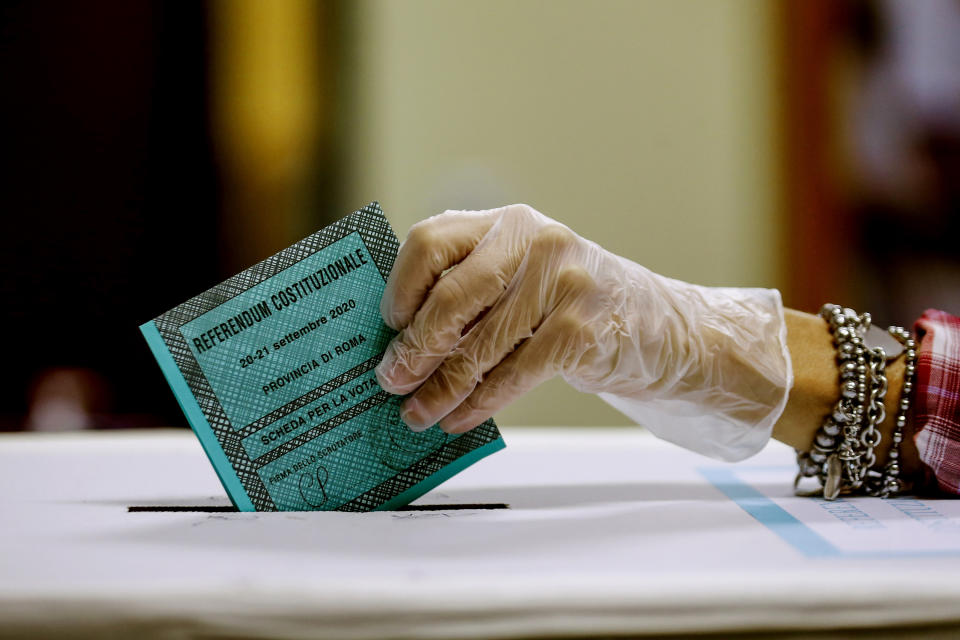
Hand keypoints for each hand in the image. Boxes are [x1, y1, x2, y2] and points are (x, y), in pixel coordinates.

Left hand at [375, 204, 791, 460]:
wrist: (659, 327)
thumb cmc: (572, 305)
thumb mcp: (522, 279)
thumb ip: (471, 293)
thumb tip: (400, 343)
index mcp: (507, 223)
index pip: (432, 241)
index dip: (401, 287)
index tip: (388, 325)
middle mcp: (535, 242)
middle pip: (452, 295)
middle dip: (415, 346)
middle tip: (391, 380)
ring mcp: (563, 283)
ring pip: (481, 344)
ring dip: (441, 387)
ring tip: (417, 414)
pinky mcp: (582, 329)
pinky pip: (514, 373)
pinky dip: (480, 403)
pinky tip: (460, 418)